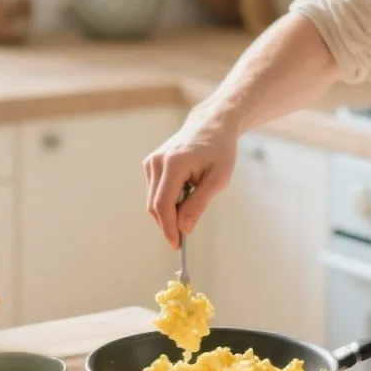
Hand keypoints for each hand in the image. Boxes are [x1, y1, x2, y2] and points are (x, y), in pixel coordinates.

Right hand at [144, 115, 237, 247]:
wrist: (211, 125)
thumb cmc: (219, 151)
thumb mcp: (218, 179)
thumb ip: (199, 204)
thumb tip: (184, 229)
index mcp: (174, 164)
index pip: (163, 204)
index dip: (168, 228)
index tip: (176, 245)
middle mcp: (157, 162)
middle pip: (155, 205)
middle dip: (168, 224)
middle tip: (185, 237)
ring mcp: (151, 162)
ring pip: (153, 201)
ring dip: (169, 212)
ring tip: (193, 200)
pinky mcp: (150, 164)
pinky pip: (155, 192)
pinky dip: (168, 201)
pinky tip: (185, 192)